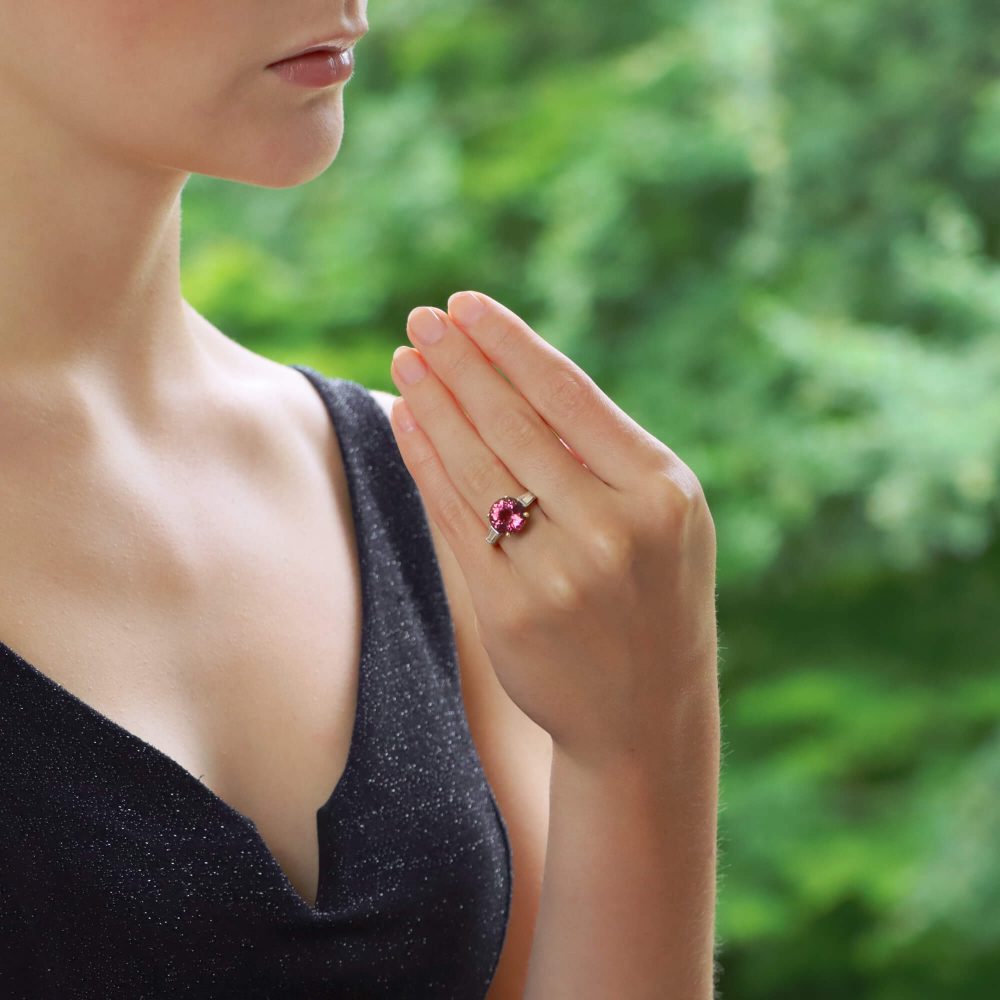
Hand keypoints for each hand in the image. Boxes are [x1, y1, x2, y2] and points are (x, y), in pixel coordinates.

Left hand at [388, 291, 717, 769]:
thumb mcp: (662, 520)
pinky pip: (455, 519)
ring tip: (407, 359)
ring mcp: (562, 573)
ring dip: (434, 403)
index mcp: (664, 491)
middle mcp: (616, 528)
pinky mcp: (513, 612)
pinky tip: (406, 422)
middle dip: (460, 362)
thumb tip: (511, 374)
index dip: (510, 344)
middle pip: (515, 423)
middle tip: (421, 319)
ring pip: (477, 465)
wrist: (644, 714)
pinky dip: (425, 463)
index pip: (570, 394)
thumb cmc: (653, 597)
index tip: (466, 304)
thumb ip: (603, 455)